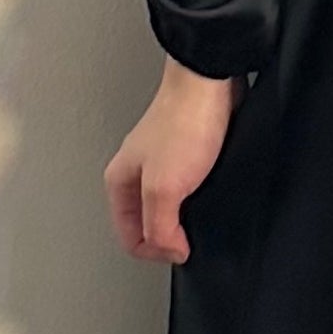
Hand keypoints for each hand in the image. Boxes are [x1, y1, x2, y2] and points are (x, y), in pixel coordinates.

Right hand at [104, 59, 245, 265]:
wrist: (210, 83)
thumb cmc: (184, 122)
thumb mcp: (164, 187)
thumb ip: (161, 227)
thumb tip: (170, 251)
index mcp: (119, 182)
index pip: (129, 238)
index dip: (157, 251)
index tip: (181, 247)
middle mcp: (137, 174)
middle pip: (149, 225)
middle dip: (171, 235)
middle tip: (190, 236)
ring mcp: (164, 164)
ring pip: (171, 208)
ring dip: (188, 218)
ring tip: (201, 215)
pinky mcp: (191, 155)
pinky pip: (192, 191)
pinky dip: (202, 199)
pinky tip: (213, 193)